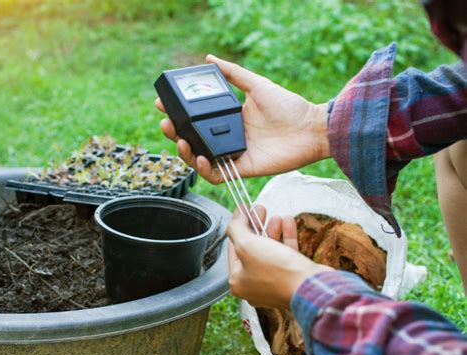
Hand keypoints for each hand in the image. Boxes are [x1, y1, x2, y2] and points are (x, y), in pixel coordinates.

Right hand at [155, 55, 329, 183]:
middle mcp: (228, 137)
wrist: (311, 129)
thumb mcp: (257, 85)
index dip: (179, 114)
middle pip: (194, 140)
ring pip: (200, 159)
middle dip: (176, 133)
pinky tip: (200, 158)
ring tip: (180, 140)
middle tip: (166, 123)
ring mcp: (234, 154)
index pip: (197, 119)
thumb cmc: (288, 107)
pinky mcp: (242, 168)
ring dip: (185, 153)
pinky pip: (217, 175)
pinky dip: (205, 170)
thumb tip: (209, 59)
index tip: (164, 104)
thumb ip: (234, 74)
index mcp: (229, 118)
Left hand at [226, 206, 331, 307]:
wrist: (310, 287)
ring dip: (272, 230)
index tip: (243, 210)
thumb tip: (235, 219)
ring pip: (270, 251)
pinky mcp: (291, 279)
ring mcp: (273, 283)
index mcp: (238, 280)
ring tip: (276, 215)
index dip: (238, 226)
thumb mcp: (247, 244)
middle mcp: (253, 284)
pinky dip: (287, 237)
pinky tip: (288, 222)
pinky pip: (285, 255)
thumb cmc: (276, 270)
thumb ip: (236, 229)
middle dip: (257, 226)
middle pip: (252, 249)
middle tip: (260, 209)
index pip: (233, 248)